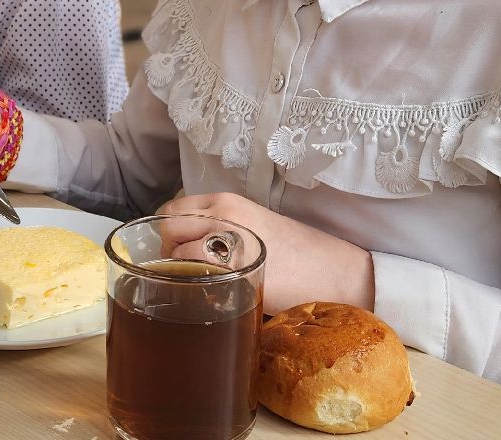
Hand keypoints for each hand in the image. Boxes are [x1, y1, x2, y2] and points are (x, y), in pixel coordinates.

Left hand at [158, 193, 374, 315]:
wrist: (334, 272)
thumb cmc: (298, 255)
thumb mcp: (255, 228)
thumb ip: (222, 230)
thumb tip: (187, 249)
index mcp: (227, 203)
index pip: (172, 210)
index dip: (170, 234)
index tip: (180, 252)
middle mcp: (222, 214)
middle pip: (166, 227)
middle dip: (167, 251)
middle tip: (185, 272)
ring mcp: (226, 240)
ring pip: (173, 253)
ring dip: (177, 273)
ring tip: (198, 288)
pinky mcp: (233, 268)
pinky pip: (191, 275)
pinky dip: (191, 288)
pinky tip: (208, 298)